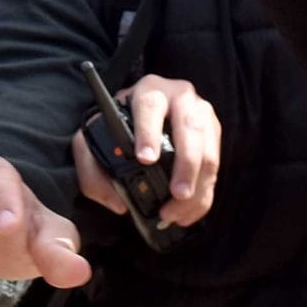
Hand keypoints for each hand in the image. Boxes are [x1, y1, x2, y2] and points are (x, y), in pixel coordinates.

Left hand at [71, 75, 219, 226]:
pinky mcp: (213, 136)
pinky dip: (203, 196)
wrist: (138, 120)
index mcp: (148, 91)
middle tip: (175, 194)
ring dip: (197, 186)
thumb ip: (93, 172)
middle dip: (185, 164)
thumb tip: (119, 203)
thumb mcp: (91, 144)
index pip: (150, 106)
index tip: (145, 160)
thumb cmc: (113, 131)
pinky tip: (187, 215)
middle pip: (190, 128)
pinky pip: (215, 168)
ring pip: (208, 151)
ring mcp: (202, 115)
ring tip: (177, 212)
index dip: (149, 132)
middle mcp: (180, 97)